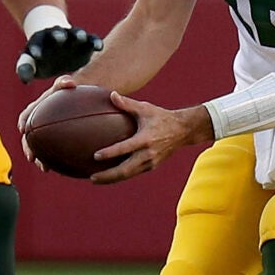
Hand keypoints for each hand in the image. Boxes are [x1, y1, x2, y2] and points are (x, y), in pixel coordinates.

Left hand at [16, 22, 100, 82]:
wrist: (57, 45)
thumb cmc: (41, 58)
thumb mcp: (31, 63)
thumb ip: (26, 69)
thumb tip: (24, 80)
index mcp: (40, 41)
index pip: (36, 44)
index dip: (36, 50)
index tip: (36, 56)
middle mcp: (57, 36)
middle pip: (57, 33)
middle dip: (58, 35)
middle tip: (59, 38)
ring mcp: (72, 37)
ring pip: (75, 33)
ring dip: (77, 35)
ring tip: (80, 38)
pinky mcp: (86, 41)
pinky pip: (91, 39)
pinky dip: (95, 42)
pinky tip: (99, 47)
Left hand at [86, 93, 207, 183]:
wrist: (183, 130)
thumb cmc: (161, 117)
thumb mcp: (145, 108)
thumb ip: (127, 103)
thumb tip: (111, 94)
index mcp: (145, 139)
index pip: (125, 148)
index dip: (110, 153)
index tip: (95, 156)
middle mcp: (148, 153)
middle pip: (125, 170)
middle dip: (108, 176)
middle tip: (91, 178)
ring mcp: (151, 162)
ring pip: (128, 174)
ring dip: (112, 179)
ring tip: (95, 179)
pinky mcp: (152, 166)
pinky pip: (133, 173)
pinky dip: (120, 176)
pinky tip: (109, 176)